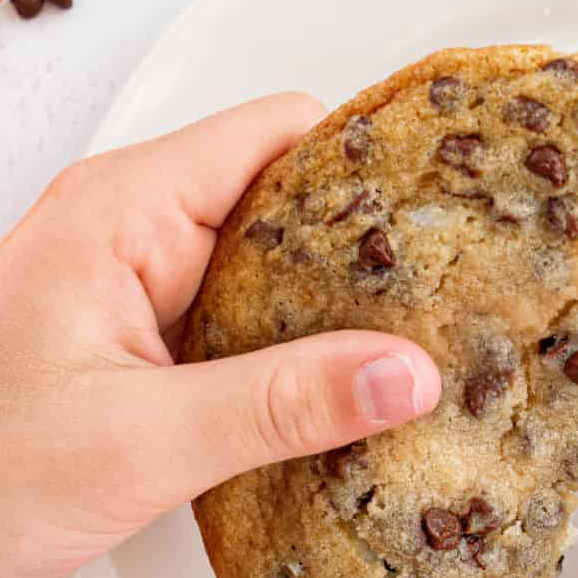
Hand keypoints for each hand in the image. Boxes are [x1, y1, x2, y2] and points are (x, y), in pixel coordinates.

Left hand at [0, 95, 440, 577]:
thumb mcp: (143, 442)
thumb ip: (282, 404)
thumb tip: (405, 373)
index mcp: (122, 210)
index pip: (279, 135)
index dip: (371, 162)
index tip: (451, 206)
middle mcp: (133, 230)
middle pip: (289, 197)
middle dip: (370, 247)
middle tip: (455, 297)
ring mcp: (141, 285)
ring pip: (274, 266)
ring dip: (337, 310)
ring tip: (422, 349)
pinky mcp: (150, 340)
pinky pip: (248, 322)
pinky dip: (300, 352)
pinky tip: (350, 393)